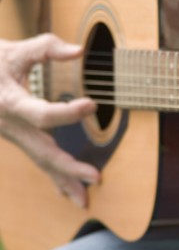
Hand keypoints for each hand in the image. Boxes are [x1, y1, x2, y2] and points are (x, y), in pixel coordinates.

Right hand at [0, 33, 99, 207]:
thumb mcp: (16, 50)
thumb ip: (47, 48)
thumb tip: (79, 51)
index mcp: (10, 104)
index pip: (42, 115)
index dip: (68, 113)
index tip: (93, 104)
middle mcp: (12, 126)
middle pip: (42, 152)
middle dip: (69, 168)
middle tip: (97, 177)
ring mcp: (14, 136)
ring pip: (40, 162)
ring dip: (63, 181)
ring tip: (85, 201)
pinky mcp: (19, 137)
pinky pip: (37, 159)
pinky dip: (54, 176)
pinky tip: (67, 192)